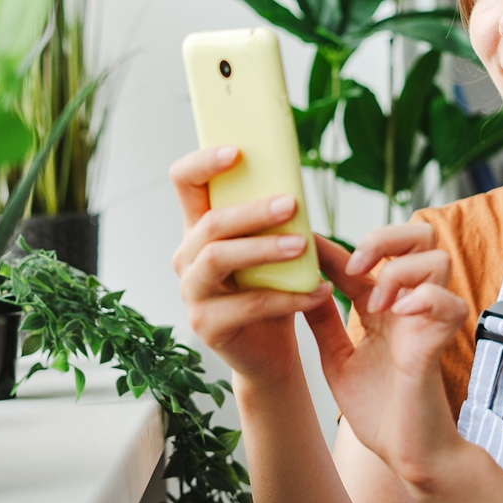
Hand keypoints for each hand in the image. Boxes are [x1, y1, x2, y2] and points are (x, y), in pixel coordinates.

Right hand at [170, 146, 333, 383]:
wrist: (270, 350)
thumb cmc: (272, 288)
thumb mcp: (272, 247)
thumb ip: (274, 219)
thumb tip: (296, 186)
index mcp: (199, 228)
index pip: (184, 182)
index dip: (202, 163)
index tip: (236, 151)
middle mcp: (186, 257)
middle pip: (209, 223)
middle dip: (252, 211)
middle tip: (291, 204)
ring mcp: (191, 292)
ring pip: (216, 259)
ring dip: (262, 249)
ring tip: (301, 246)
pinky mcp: (205, 325)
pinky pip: (245, 305)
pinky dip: (287, 297)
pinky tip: (318, 291)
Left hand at [304, 225, 467, 492]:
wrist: (406, 455)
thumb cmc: (379, 412)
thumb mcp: (337, 360)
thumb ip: (324, 324)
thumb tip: (300, 289)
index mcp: (383, 309)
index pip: (367, 257)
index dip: (337, 246)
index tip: (305, 244)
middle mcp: (409, 307)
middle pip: (419, 237)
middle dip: (386, 237)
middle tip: (356, 265)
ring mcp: (428, 323)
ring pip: (436, 259)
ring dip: (401, 271)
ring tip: (375, 302)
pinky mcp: (440, 344)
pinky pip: (450, 303)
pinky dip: (425, 299)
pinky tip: (397, 313)